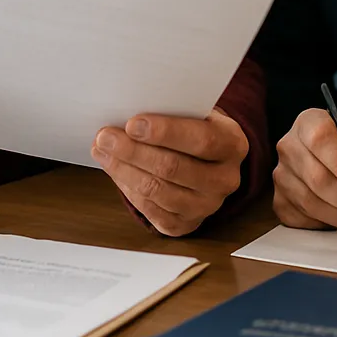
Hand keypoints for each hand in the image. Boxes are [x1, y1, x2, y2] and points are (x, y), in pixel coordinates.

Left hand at [92, 108, 247, 236]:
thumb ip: (172, 112)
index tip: (132, 123)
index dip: (165, 132)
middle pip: (173, 167)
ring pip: (158, 190)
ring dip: (124, 169)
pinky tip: (115, 170)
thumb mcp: (195, 113)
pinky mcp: (186, 224)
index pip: (201, 139)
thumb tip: (129, 113)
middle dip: (133, 151)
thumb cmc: (195, 129)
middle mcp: (225, 179)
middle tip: (106, 137)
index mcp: (232, 144)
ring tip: (103, 150)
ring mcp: (207, 205)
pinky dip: (128, 188)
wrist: (209, 161)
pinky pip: (152, 210)